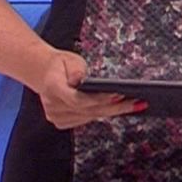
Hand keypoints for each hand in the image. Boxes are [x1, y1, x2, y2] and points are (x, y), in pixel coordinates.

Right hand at [28, 48, 142, 129]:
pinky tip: (119, 109)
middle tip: (137, 102)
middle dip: (115, 107)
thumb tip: (81, 80)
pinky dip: (102, 114)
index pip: (78, 99)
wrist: (44, 72)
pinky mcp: (60, 122)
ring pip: (90, 117)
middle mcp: (52, 106)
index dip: (99, 99)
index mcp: (52, 88)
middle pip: (89, 110)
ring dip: (112, 112)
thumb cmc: (60, 64)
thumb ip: (76, 69)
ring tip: (135, 106)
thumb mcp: (70, 59)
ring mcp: (55, 116)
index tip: (119, 94)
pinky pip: (86, 119)